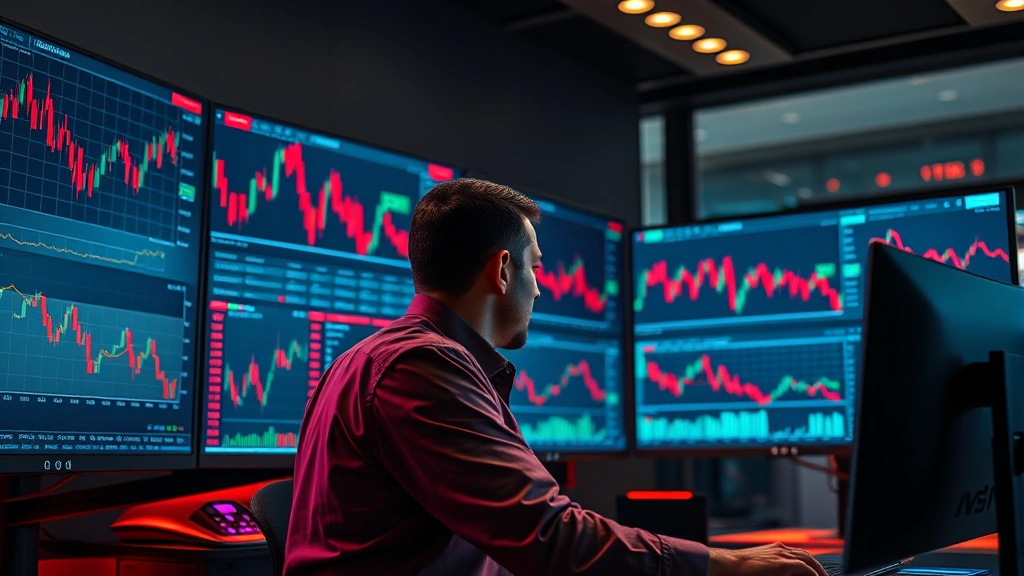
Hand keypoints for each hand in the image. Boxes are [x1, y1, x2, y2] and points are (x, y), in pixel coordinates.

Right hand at [708, 542, 828, 575]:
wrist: (729, 564)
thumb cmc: (737, 568)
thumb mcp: (757, 565)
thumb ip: (769, 567)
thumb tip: (772, 572)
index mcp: (774, 549)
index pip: (797, 554)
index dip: (808, 562)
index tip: (813, 572)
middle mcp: (781, 549)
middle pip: (807, 556)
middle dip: (818, 567)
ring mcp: (783, 555)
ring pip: (810, 561)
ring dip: (819, 571)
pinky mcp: (784, 564)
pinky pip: (806, 569)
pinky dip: (814, 575)